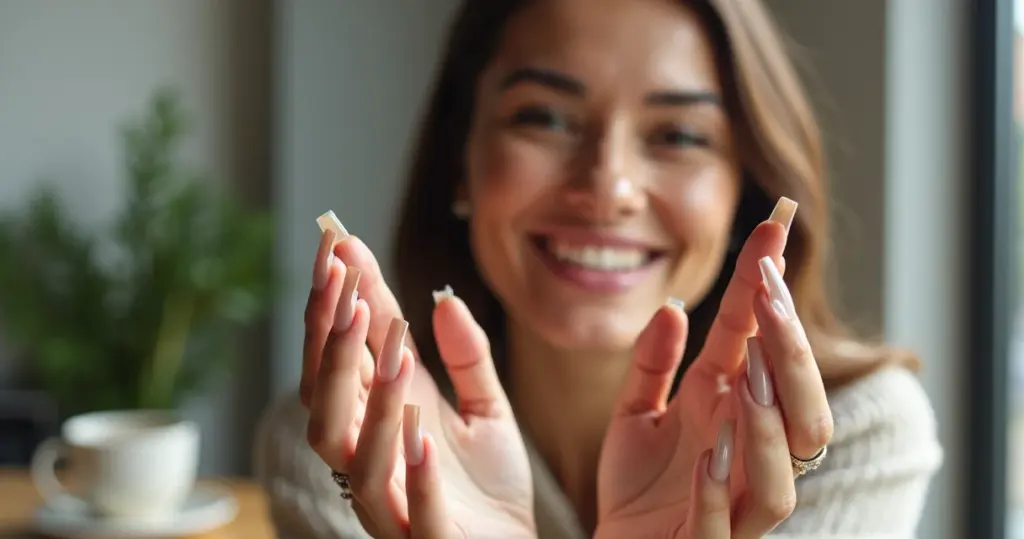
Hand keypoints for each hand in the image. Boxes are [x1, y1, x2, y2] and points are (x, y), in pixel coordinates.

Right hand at [302, 228, 534, 538]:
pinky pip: (412, 512)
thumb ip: (467, 358)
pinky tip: (423, 433)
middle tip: (346, 282)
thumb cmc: (489, 488)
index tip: (337, 242)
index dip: (335, 302)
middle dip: (331, 341)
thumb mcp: (487, 410)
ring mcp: (394, 501)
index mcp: (382, 420)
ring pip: (354, 454)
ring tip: (395, 350)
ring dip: (370, 401)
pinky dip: (414, 474)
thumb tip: (444, 299)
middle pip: (325, 399)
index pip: (343, 354)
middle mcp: (373, 456)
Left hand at [595, 212, 833, 537]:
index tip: (774, 224)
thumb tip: (670, 308)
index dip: (766, 287)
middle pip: (799, 408)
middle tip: (769, 294)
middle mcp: (746, 453)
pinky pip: (725, 524)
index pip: (758, 342)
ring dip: (768, 423)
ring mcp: (734, 501)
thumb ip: (651, 365)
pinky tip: (708, 456)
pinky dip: (717, 492)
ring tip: (750, 375)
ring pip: (779, 470)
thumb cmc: (639, 488)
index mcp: (728, 410)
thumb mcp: (634, 414)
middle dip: (790, 351)